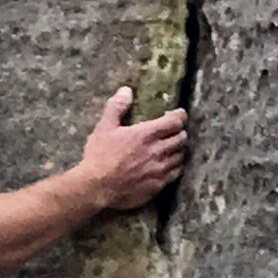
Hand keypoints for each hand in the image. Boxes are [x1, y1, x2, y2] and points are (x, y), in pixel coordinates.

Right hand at [78, 88, 188, 210]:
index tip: (179, 115)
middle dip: (179, 132)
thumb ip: (117, 107)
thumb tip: (126, 91)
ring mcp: (159, 170)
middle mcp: (157, 151)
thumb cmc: (99, 156)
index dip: (179, 116)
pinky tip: (168, 167)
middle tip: (173, 132)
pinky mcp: (157, 185)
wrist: (96, 187)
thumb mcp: (104, 127)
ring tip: (172, 149)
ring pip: (180, 157)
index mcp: (146, 134)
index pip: (174, 122)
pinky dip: (175, 168)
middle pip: (181, 138)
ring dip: (178, 150)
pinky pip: (175, 174)